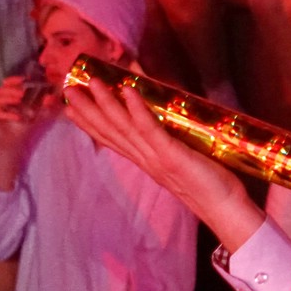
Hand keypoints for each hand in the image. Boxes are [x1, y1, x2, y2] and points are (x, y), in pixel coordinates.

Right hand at [0, 77, 52, 159]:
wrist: (19, 145)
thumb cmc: (29, 129)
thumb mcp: (40, 115)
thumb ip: (45, 105)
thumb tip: (52, 96)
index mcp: (11, 99)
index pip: (8, 84)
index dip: (14, 80)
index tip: (24, 79)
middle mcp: (2, 103)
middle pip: (1, 89)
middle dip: (12, 89)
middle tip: (22, 93)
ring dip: (9, 98)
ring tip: (19, 101)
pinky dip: (8, 114)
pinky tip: (18, 117)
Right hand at [63, 80, 264, 248]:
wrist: (224, 208)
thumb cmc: (210, 184)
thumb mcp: (182, 162)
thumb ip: (169, 147)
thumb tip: (167, 128)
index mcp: (146, 161)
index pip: (112, 140)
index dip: (89, 124)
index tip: (70, 109)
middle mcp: (145, 159)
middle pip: (110, 132)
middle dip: (88, 110)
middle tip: (67, 89)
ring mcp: (156, 158)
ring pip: (124, 128)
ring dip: (107, 104)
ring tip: (91, 82)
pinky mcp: (171, 155)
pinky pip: (150, 130)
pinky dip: (137, 110)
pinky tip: (127, 91)